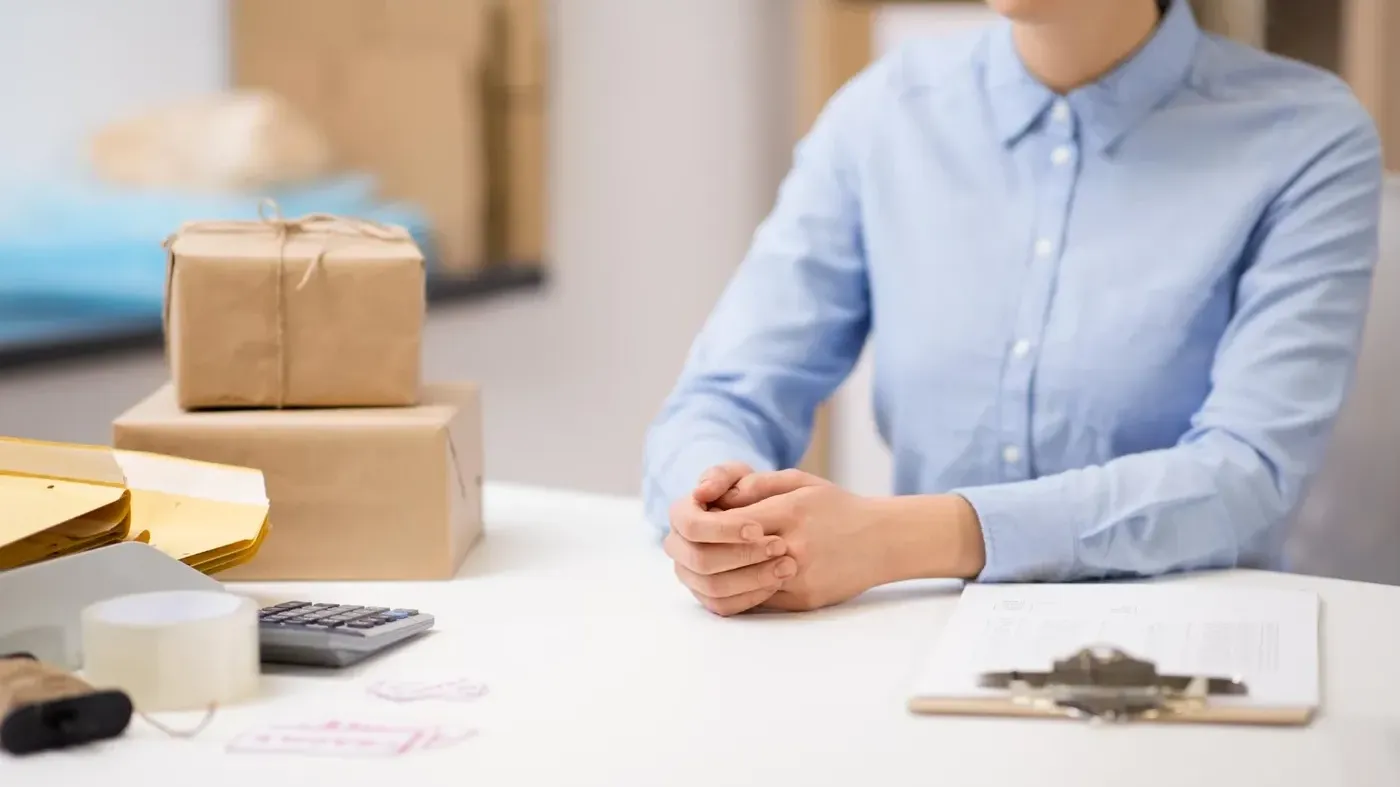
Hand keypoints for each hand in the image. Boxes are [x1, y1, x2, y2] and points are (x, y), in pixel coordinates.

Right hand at [665, 462, 796, 616]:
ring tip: (786, 567)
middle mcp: (678, 547)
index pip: (692, 526)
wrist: (762, 521)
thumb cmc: (749, 494)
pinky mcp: (706, 596)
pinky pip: (722, 606)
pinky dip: (750, 597)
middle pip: (701, 560)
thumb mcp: (740, 475)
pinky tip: (776, 583)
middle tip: (780, 547)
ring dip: (751, 578)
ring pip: (712, 587)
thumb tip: (702, 491)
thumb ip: (723, 476)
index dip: (723, 529)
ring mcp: (689, 575)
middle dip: (742, 556)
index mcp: (680, 516)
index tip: (758, 528)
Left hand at [709, 473, 987, 612]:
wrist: (884, 541)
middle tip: (689, 545)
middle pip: (722, 560)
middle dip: (699, 552)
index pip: (730, 524)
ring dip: (709, 576)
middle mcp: (794, 548)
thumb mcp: (800, 482)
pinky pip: (753, 602)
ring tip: (702, 562)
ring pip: (732, 587)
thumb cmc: (838, 507)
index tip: (700, 521)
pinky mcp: (801, 601)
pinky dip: (732, 592)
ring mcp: (798, 579)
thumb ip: (756, 485)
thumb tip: (714, 496)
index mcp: (791, 512)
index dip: (707, 525)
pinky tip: (724, 580)